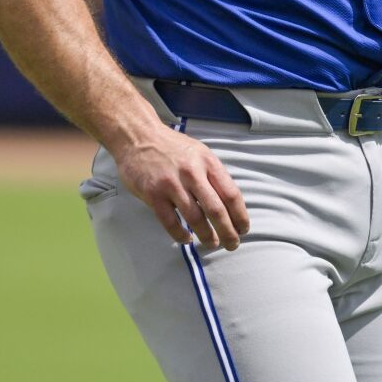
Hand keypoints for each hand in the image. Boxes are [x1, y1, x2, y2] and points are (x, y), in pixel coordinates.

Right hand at [112, 124, 250, 250]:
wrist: (138, 136)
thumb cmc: (172, 147)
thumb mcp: (200, 153)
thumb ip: (213, 175)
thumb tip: (229, 204)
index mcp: (208, 162)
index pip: (231, 194)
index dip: (240, 216)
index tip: (243, 229)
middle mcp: (192, 173)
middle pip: (216, 210)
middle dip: (227, 232)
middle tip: (232, 244)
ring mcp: (172, 184)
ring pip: (195, 218)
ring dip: (206, 236)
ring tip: (212, 244)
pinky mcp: (153, 194)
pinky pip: (170, 221)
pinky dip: (180, 234)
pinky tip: (187, 239)